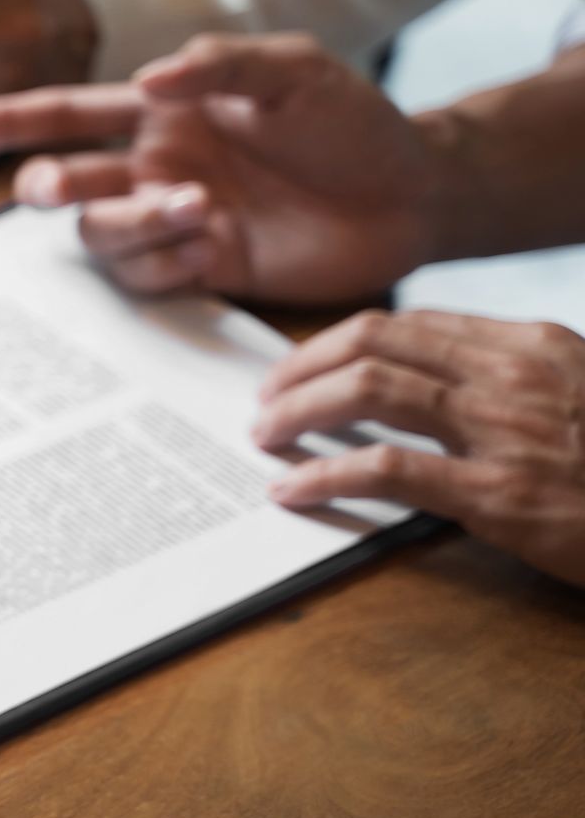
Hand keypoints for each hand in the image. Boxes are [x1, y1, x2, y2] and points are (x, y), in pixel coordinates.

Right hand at [0, 33, 450, 303]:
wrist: (413, 194)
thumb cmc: (355, 123)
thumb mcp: (295, 69)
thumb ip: (219, 63)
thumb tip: (148, 79)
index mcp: (162, 113)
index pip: (65, 114)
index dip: (4, 120)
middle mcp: (153, 168)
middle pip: (64, 185)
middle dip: (50, 185)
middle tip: (60, 186)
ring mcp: (174, 222)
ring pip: (100, 237)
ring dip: (133, 224)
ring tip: (199, 208)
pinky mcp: (201, 269)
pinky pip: (146, 277)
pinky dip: (163, 261)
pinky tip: (210, 240)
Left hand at [256, 309, 584, 587]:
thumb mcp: (580, 396)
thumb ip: (511, 384)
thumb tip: (426, 387)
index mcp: (532, 345)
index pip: (407, 323)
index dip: (336, 342)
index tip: (298, 366)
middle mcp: (513, 374)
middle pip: (372, 343)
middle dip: (301, 367)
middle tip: (265, 399)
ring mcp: (506, 431)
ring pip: (367, 390)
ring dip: (297, 411)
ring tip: (264, 436)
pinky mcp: (501, 494)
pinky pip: (386, 470)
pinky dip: (324, 475)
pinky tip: (291, 489)